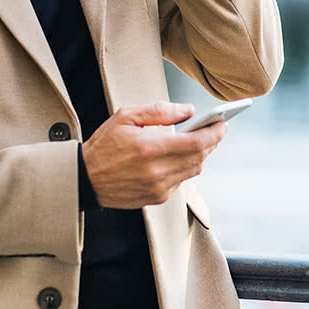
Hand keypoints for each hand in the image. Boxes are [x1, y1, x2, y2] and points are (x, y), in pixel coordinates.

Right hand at [81, 101, 225, 208]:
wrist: (86, 178)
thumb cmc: (104, 146)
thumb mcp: (126, 116)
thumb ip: (159, 111)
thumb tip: (187, 111)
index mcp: (150, 148)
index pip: (197, 142)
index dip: (215, 132)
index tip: (222, 123)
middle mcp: (157, 171)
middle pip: (200, 157)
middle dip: (212, 142)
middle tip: (217, 129)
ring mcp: (159, 187)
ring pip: (193, 170)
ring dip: (201, 155)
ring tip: (202, 140)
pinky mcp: (157, 198)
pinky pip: (181, 181)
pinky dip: (186, 167)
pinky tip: (181, 156)